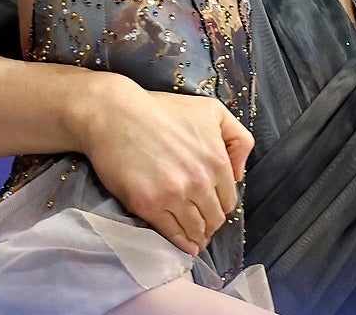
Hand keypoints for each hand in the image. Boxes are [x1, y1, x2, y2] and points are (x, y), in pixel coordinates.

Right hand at [74, 78, 251, 255]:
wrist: (116, 114)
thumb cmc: (161, 109)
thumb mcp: (211, 110)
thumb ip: (238, 138)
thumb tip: (239, 174)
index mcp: (217, 160)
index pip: (229, 199)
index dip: (221, 204)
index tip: (213, 206)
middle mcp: (200, 181)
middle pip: (214, 218)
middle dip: (211, 223)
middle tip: (204, 224)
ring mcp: (174, 195)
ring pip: (196, 229)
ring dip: (198, 236)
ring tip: (196, 238)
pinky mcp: (150, 206)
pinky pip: (172, 233)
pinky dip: (181, 242)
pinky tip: (185, 245)